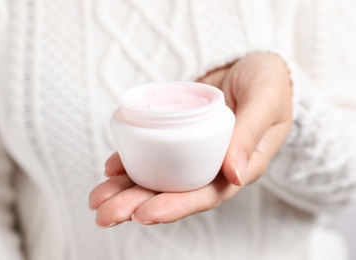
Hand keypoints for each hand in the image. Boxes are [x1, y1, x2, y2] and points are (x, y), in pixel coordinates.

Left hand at [89, 52, 292, 226]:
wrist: (252, 65)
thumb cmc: (269, 83)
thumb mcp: (265, 101)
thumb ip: (250, 133)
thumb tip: (233, 174)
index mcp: (238, 166)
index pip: (205, 194)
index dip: (175, 206)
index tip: (144, 214)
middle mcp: (211, 165)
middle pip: (173, 192)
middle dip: (137, 205)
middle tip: (104, 214)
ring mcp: (191, 151)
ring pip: (157, 177)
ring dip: (125, 190)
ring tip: (97, 199)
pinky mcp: (177, 135)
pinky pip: (151, 152)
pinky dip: (130, 161)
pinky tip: (110, 168)